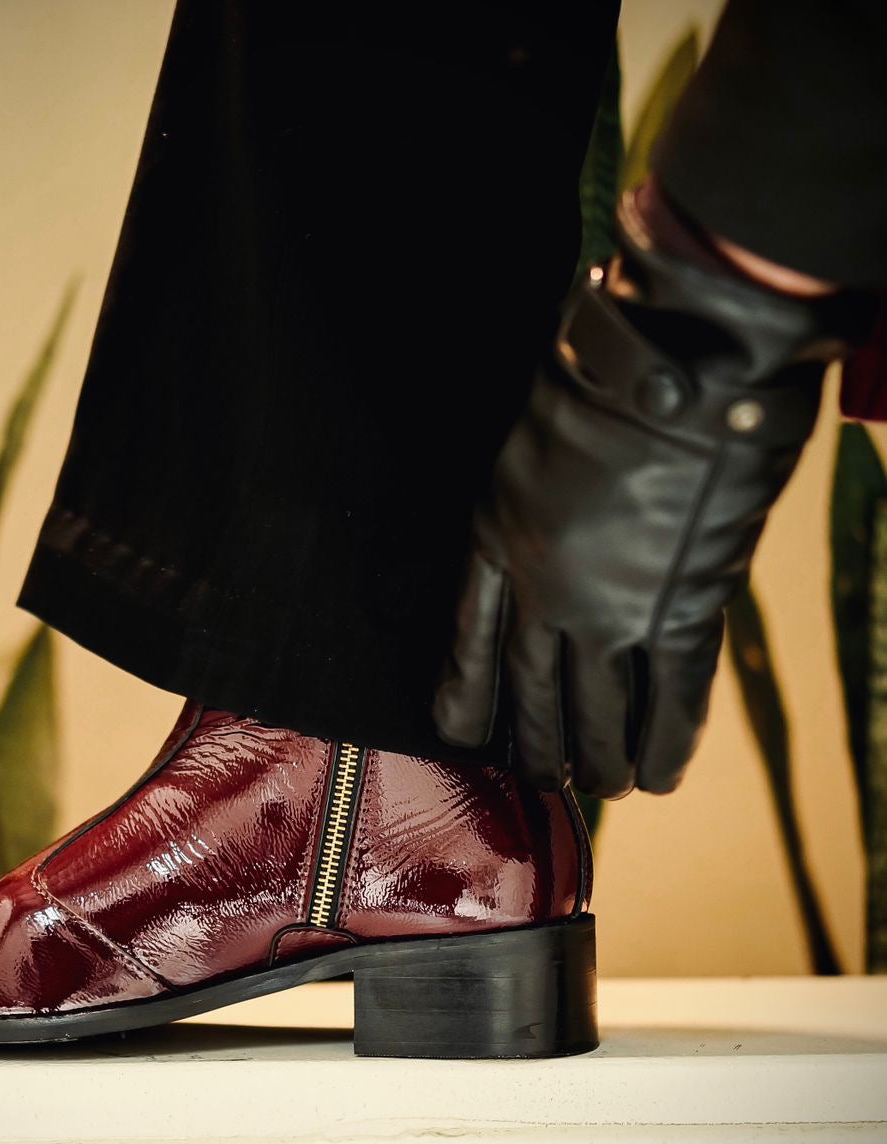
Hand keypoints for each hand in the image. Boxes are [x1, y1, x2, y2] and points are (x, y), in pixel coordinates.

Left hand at [433, 188, 870, 797]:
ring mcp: (614, 607)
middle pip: (533, 694)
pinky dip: (668, 740)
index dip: (466, 699)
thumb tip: (544, 539)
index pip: (467, 647)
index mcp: (496, 539)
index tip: (461, 736)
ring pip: (599, 711)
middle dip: (539, 746)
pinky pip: (672, 697)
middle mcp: (545, 589)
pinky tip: (663, 771)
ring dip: (602, 758)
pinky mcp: (682, 609)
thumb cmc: (602, 373)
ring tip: (607, 785)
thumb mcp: (529, 441)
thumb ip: (528, 502)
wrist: (678, 358)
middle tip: (547, 779)